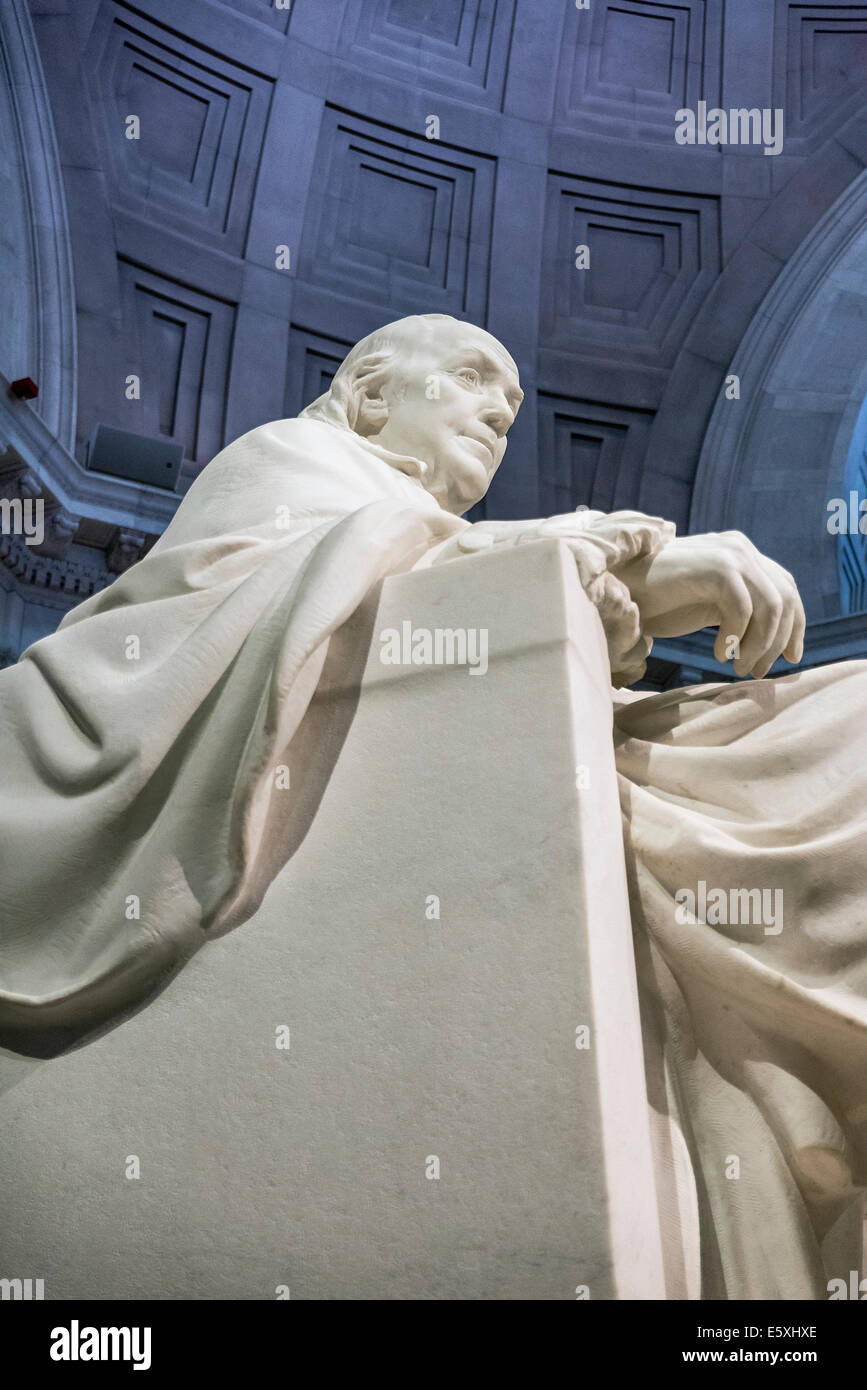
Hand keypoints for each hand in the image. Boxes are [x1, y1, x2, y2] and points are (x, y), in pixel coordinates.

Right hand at [618, 532, 805, 678]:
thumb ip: (735, 609)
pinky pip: (743, 609)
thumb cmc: (654, 601)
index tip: (791, 658)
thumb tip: (768, 641)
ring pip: (771, 606)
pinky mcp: (716, 567)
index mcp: (741, 554)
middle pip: (786, 597)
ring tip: (738, 668)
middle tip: (758, 672)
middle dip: (779, 641)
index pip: (786, 588)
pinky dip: (734, 637)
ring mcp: (730, 554)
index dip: (795, 625)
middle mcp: (740, 548)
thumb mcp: (704, 604)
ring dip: (759, 644)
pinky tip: (717, 654)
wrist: (616, 587)